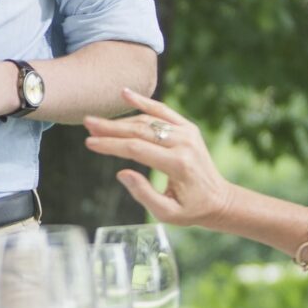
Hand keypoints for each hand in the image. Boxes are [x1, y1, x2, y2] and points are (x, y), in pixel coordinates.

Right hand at [83, 90, 233, 227]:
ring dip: (121, 120)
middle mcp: (183, 143)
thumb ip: (143, 194)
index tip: (90, 143)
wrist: (220, 199)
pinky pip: (163, 111)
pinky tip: (125, 93)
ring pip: (148, 121)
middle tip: (88, 124)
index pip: (136, 149)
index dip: (111, 145)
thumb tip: (122, 173)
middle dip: (110, 128)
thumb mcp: (167, 213)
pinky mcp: (188, 128)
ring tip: (97, 122)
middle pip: (139, 131)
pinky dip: (144, 101)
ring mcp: (187, 133)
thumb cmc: (191, 210)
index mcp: (177, 164)